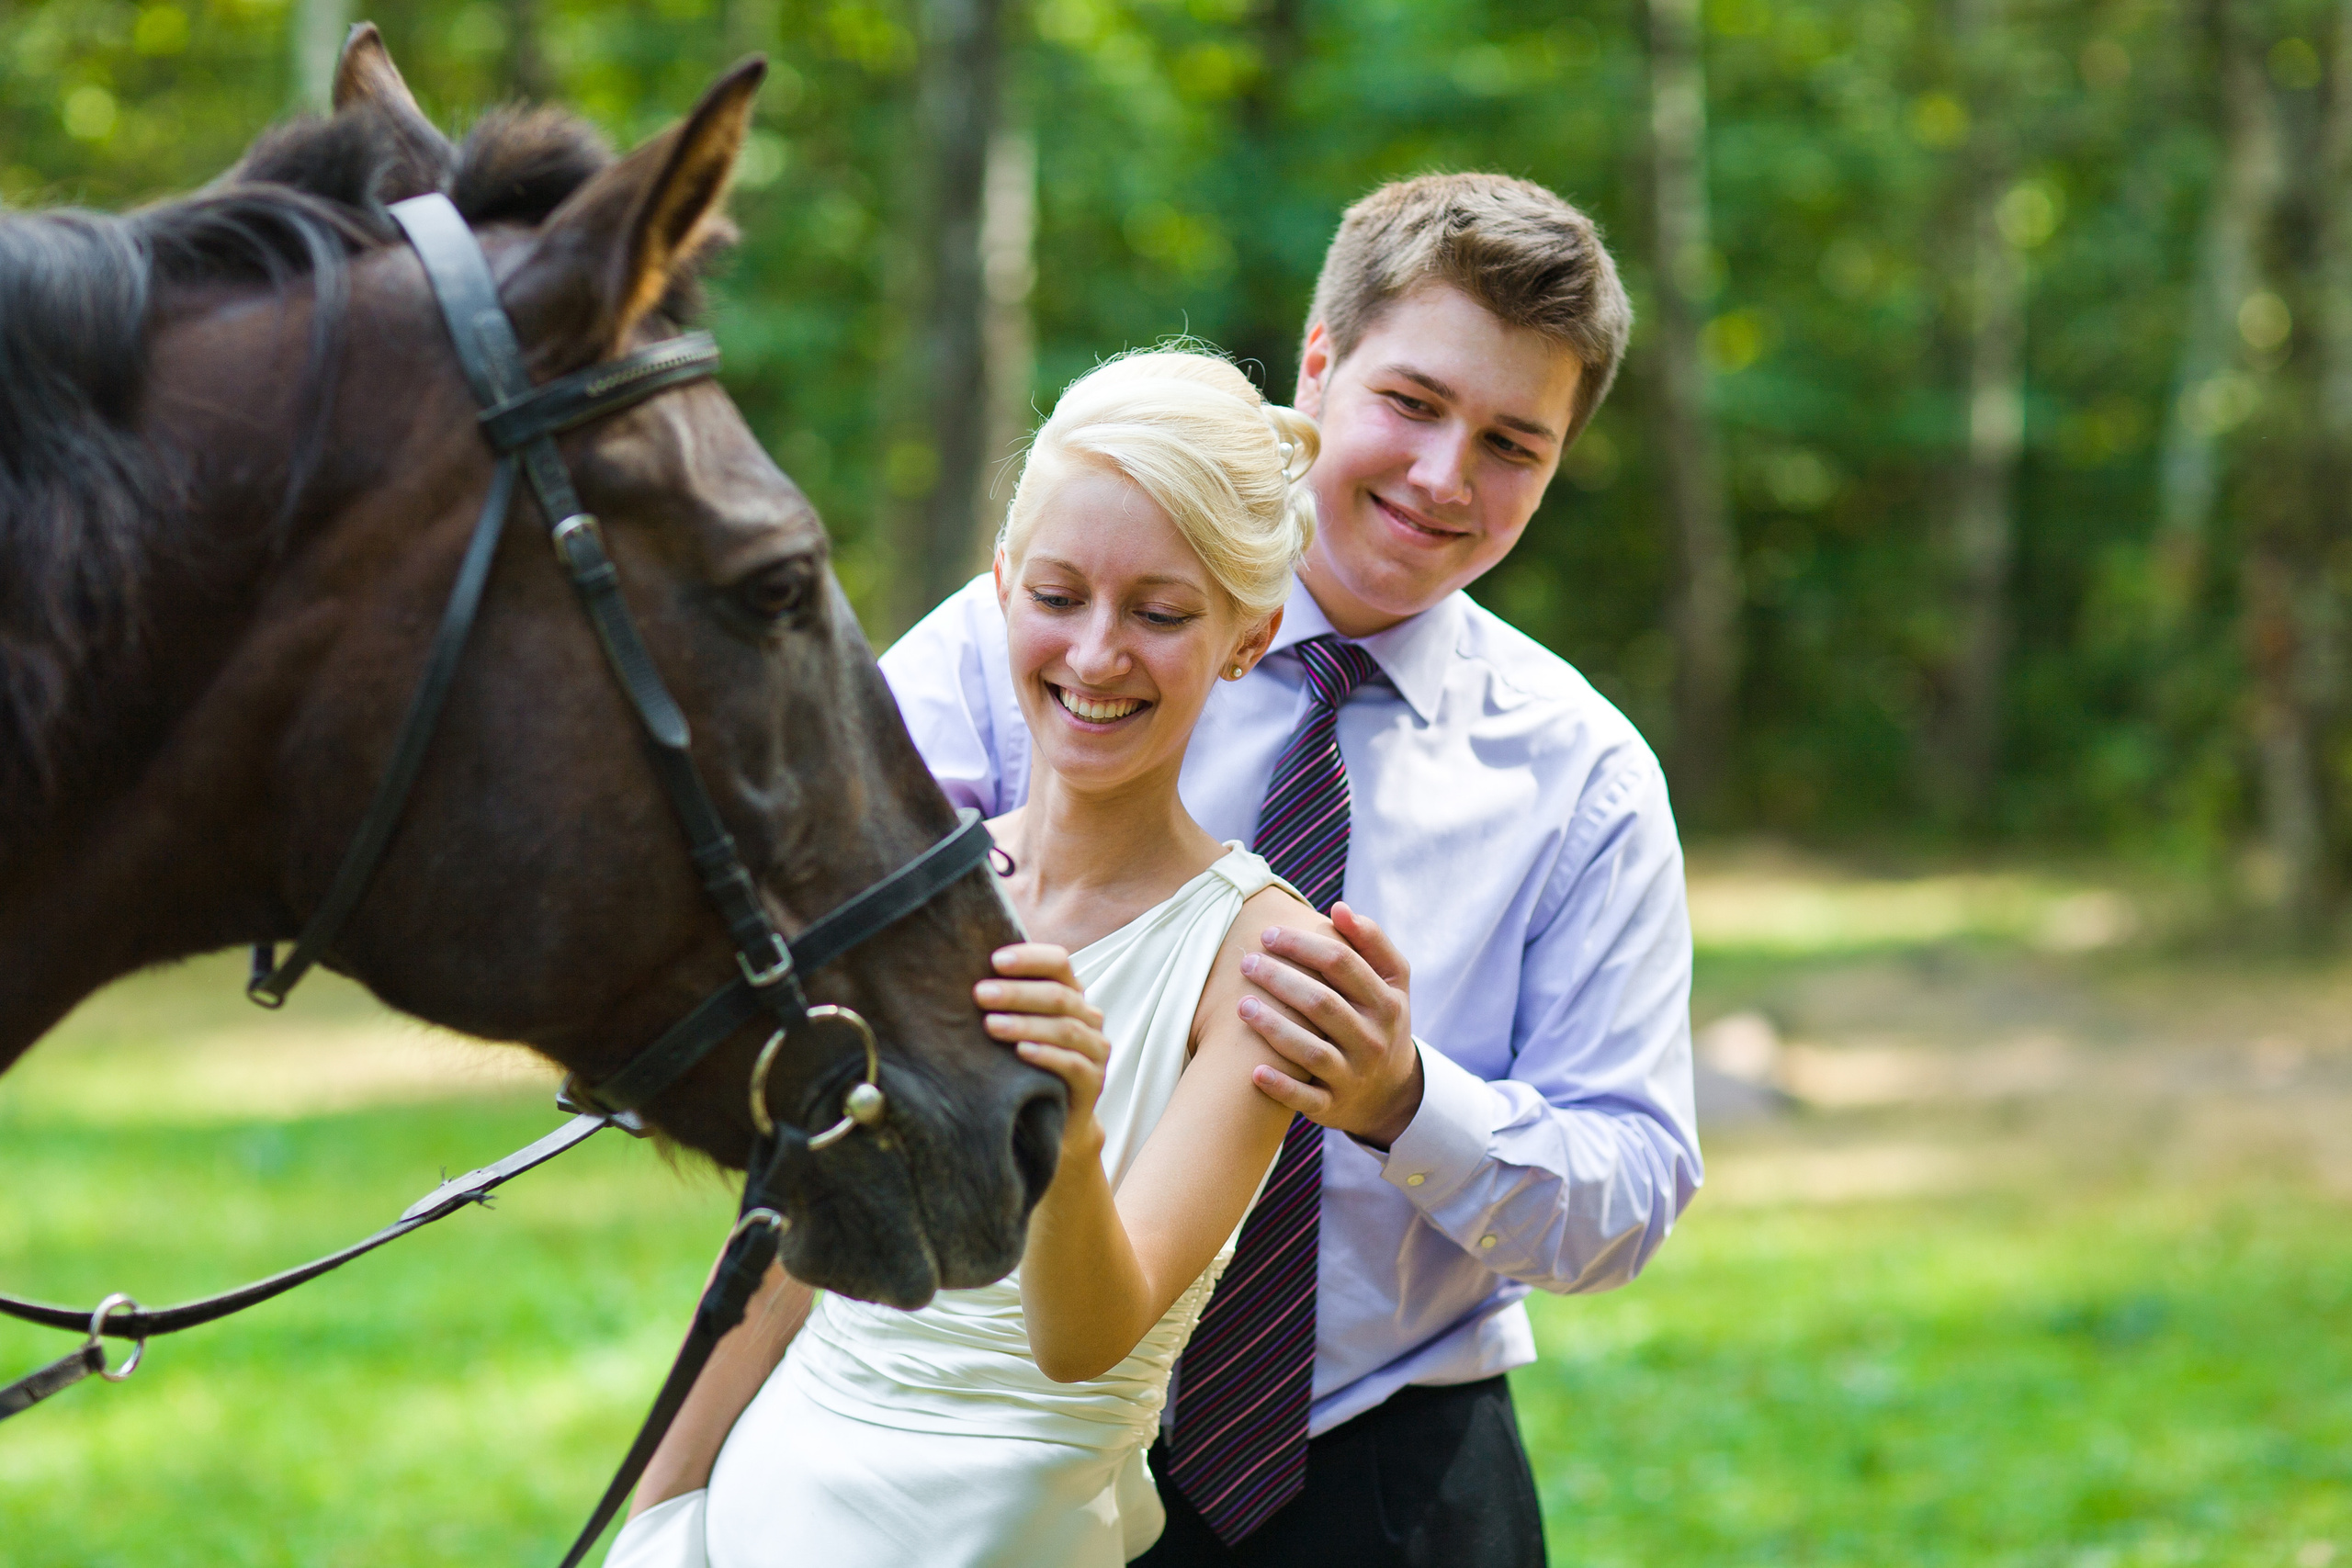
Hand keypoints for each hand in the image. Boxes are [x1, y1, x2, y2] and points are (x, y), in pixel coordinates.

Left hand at [977, 944, 1108, 1141]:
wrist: (1056, 1116)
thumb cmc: (1027, 1063)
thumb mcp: (1019, 1025)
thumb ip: (1006, 999)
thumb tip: (963, 969)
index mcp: (1072, 994)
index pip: (1058, 963)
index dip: (1029, 958)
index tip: (994, 961)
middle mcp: (1089, 1017)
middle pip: (1058, 995)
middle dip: (1016, 993)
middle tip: (980, 994)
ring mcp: (1095, 1049)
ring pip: (1065, 1029)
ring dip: (1026, 1024)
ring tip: (991, 1025)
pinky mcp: (1094, 1081)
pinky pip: (1073, 1065)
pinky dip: (1046, 1055)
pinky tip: (1021, 1052)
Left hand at [1237, 903, 1422, 1148]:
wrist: (1392, 1092)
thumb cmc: (1381, 1021)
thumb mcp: (1392, 982)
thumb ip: (1372, 942)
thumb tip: (1339, 908)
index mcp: (1386, 1002)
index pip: (1343, 964)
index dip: (1302, 944)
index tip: (1268, 934)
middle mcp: (1372, 1039)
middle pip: (1322, 1004)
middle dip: (1280, 979)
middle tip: (1246, 963)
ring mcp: (1353, 1075)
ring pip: (1311, 1051)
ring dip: (1273, 1028)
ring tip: (1241, 1005)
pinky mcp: (1333, 1106)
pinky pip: (1306, 1098)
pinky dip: (1281, 1087)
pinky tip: (1254, 1071)